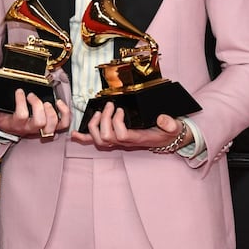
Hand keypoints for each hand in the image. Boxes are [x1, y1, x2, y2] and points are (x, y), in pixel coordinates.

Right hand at [0, 88, 69, 138]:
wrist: (15, 130)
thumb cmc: (8, 121)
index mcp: (18, 125)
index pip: (21, 115)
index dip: (21, 102)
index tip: (19, 91)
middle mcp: (32, 129)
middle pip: (40, 121)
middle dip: (37, 105)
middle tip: (31, 96)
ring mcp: (43, 128)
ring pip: (52, 124)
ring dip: (50, 110)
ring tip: (44, 101)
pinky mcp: (52, 126)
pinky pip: (63, 124)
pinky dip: (64, 113)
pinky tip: (59, 103)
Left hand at [71, 101, 189, 149]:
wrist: (166, 138)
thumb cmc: (167, 132)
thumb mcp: (174, 127)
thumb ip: (170, 123)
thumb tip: (163, 119)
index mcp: (138, 139)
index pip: (121, 135)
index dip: (117, 122)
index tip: (120, 109)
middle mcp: (125, 142)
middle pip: (106, 137)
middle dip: (104, 120)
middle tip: (109, 105)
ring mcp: (118, 142)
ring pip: (99, 140)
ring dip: (95, 124)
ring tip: (99, 111)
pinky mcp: (114, 139)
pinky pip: (96, 141)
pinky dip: (84, 138)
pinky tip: (74, 135)